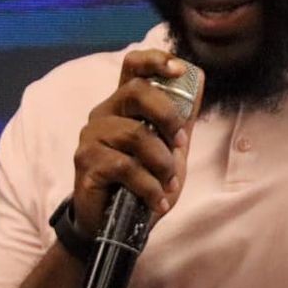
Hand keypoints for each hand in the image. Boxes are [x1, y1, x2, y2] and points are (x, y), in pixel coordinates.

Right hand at [71, 51, 195, 233]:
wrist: (114, 226)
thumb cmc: (140, 183)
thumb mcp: (169, 149)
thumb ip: (182, 118)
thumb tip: (201, 80)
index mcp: (123, 105)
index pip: (133, 67)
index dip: (155, 61)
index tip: (180, 70)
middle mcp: (103, 114)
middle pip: (136, 92)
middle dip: (167, 116)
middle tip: (180, 144)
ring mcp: (91, 137)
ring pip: (135, 134)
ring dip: (161, 163)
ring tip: (167, 185)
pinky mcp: (86, 163)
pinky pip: (125, 167)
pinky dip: (149, 187)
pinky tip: (156, 201)